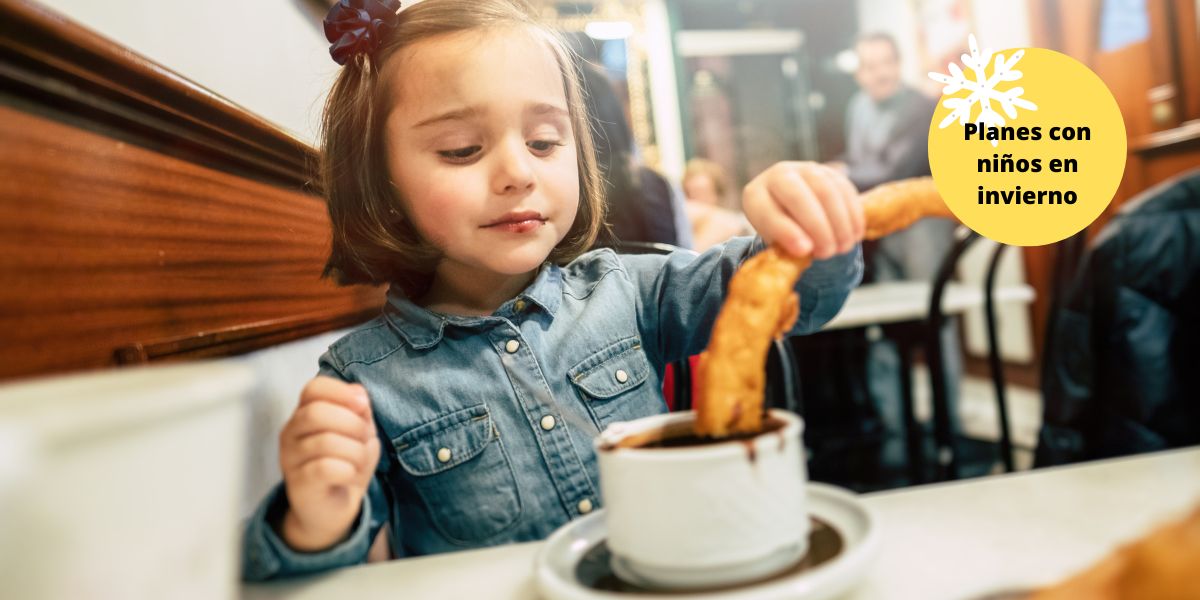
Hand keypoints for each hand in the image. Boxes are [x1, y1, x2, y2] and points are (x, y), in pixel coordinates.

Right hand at [279, 376, 380, 551]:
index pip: (314, 388)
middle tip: (364, 439)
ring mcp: (290, 459)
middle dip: (352, 424)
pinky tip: (349, 474)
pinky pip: (325, 468)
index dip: (341, 392)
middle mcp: (291, 433)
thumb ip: (359, 412)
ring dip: (355, 451)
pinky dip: (348, 470)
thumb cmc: (345, 464)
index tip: (363, 405)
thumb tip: (359, 393)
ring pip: (325, 442)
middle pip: (317, 413)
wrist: (333, 509)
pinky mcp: (298, 484)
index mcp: (305, 414)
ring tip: (358, 461)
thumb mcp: (359, 434)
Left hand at [742, 162, 863, 258]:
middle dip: (817, 227)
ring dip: (839, 223)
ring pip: (826, 191)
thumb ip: (786, 244)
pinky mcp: (830, 171)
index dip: (787, 232)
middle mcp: (778, 175)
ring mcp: (806, 169)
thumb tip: (806, 250)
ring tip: (843, 248)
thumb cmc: (781, 230)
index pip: (768, 212)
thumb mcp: (775, 239)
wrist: (793, 207)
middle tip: (828, 253)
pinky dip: (853, 214)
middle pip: (798, 196)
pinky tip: (855, 235)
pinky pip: (845, 189)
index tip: (805, 251)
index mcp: (755, 195)